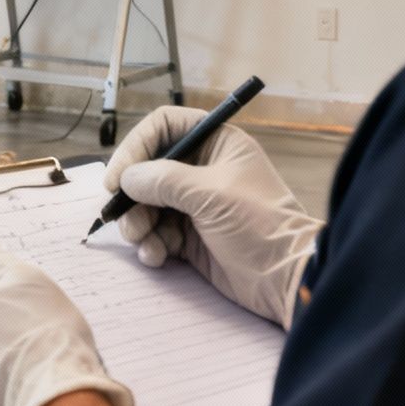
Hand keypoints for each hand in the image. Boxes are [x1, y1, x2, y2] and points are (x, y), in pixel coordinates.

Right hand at [104, 106, 323, 327]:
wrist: (286, 278)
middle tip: (122, 216)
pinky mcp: (190, 236)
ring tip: (143, 241)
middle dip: (132, 194)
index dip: (136, 147)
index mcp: (215, 143)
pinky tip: (157, 256)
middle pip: (148, 168)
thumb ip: (163, 180)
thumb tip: (126, 179)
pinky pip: (155, 232)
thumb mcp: (210, 194)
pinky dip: (150, 244)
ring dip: (137, 223)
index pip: (163, 127)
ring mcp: (194, 204)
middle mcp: (201, 169)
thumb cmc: (259, 224)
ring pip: (146, 203)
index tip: (118, 178)